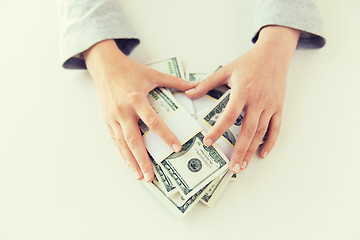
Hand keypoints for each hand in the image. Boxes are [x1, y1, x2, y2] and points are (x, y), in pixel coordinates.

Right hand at [84, 40, 196, 181]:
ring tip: (140, 176)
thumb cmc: (129, 70)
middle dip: (143, 160)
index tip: (176, 147)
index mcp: (136, 99)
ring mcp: (112, 117)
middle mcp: (123, 111)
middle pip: (134, 139)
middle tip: (151, 176)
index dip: (165, 135)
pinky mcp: (106, 120)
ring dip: (131, 161)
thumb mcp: (152, 74)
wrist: (105, 67)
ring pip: (122, 144)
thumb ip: (174, 82)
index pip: (153, 121)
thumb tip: (195, 85)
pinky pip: (114, 140)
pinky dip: (122, 153)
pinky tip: (129, 164)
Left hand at [186, 26, 299, 172]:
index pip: (229, 115)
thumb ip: (207, 83)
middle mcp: (257, 101)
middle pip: (248, 131)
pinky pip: (276, 128)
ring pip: (261, 133)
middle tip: (232, 168)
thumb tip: (188, 93)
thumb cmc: (248, 62)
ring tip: (243, 165)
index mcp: (242, 92)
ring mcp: (270, 106)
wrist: (274, 54)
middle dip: (240, 151)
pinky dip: (270, 142)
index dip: (218, 130)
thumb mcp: (226, 70)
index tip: (208, 142)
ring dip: (252, 151)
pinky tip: (263, 154)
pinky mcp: (278, 107)